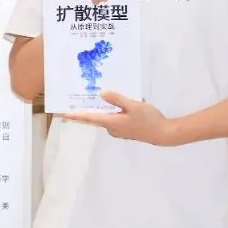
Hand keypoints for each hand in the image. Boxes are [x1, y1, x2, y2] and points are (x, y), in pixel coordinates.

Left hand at [64, 91, 182, 145]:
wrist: (164, 133)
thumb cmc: (148, 119)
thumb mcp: (133, 105)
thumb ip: (117, 99)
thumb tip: (102, 93)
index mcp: (112, 122)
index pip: (90, 118)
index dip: (77, 115)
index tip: (64, 114)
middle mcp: (112, 128)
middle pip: (95, 119)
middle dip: (85, 112)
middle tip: (74, 104)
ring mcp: (119, 130)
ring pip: (105, 118)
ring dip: (100, 111)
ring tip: (93, 99)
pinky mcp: (125, 129)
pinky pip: (113, 119)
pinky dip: (110, 113)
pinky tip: (113, 105)